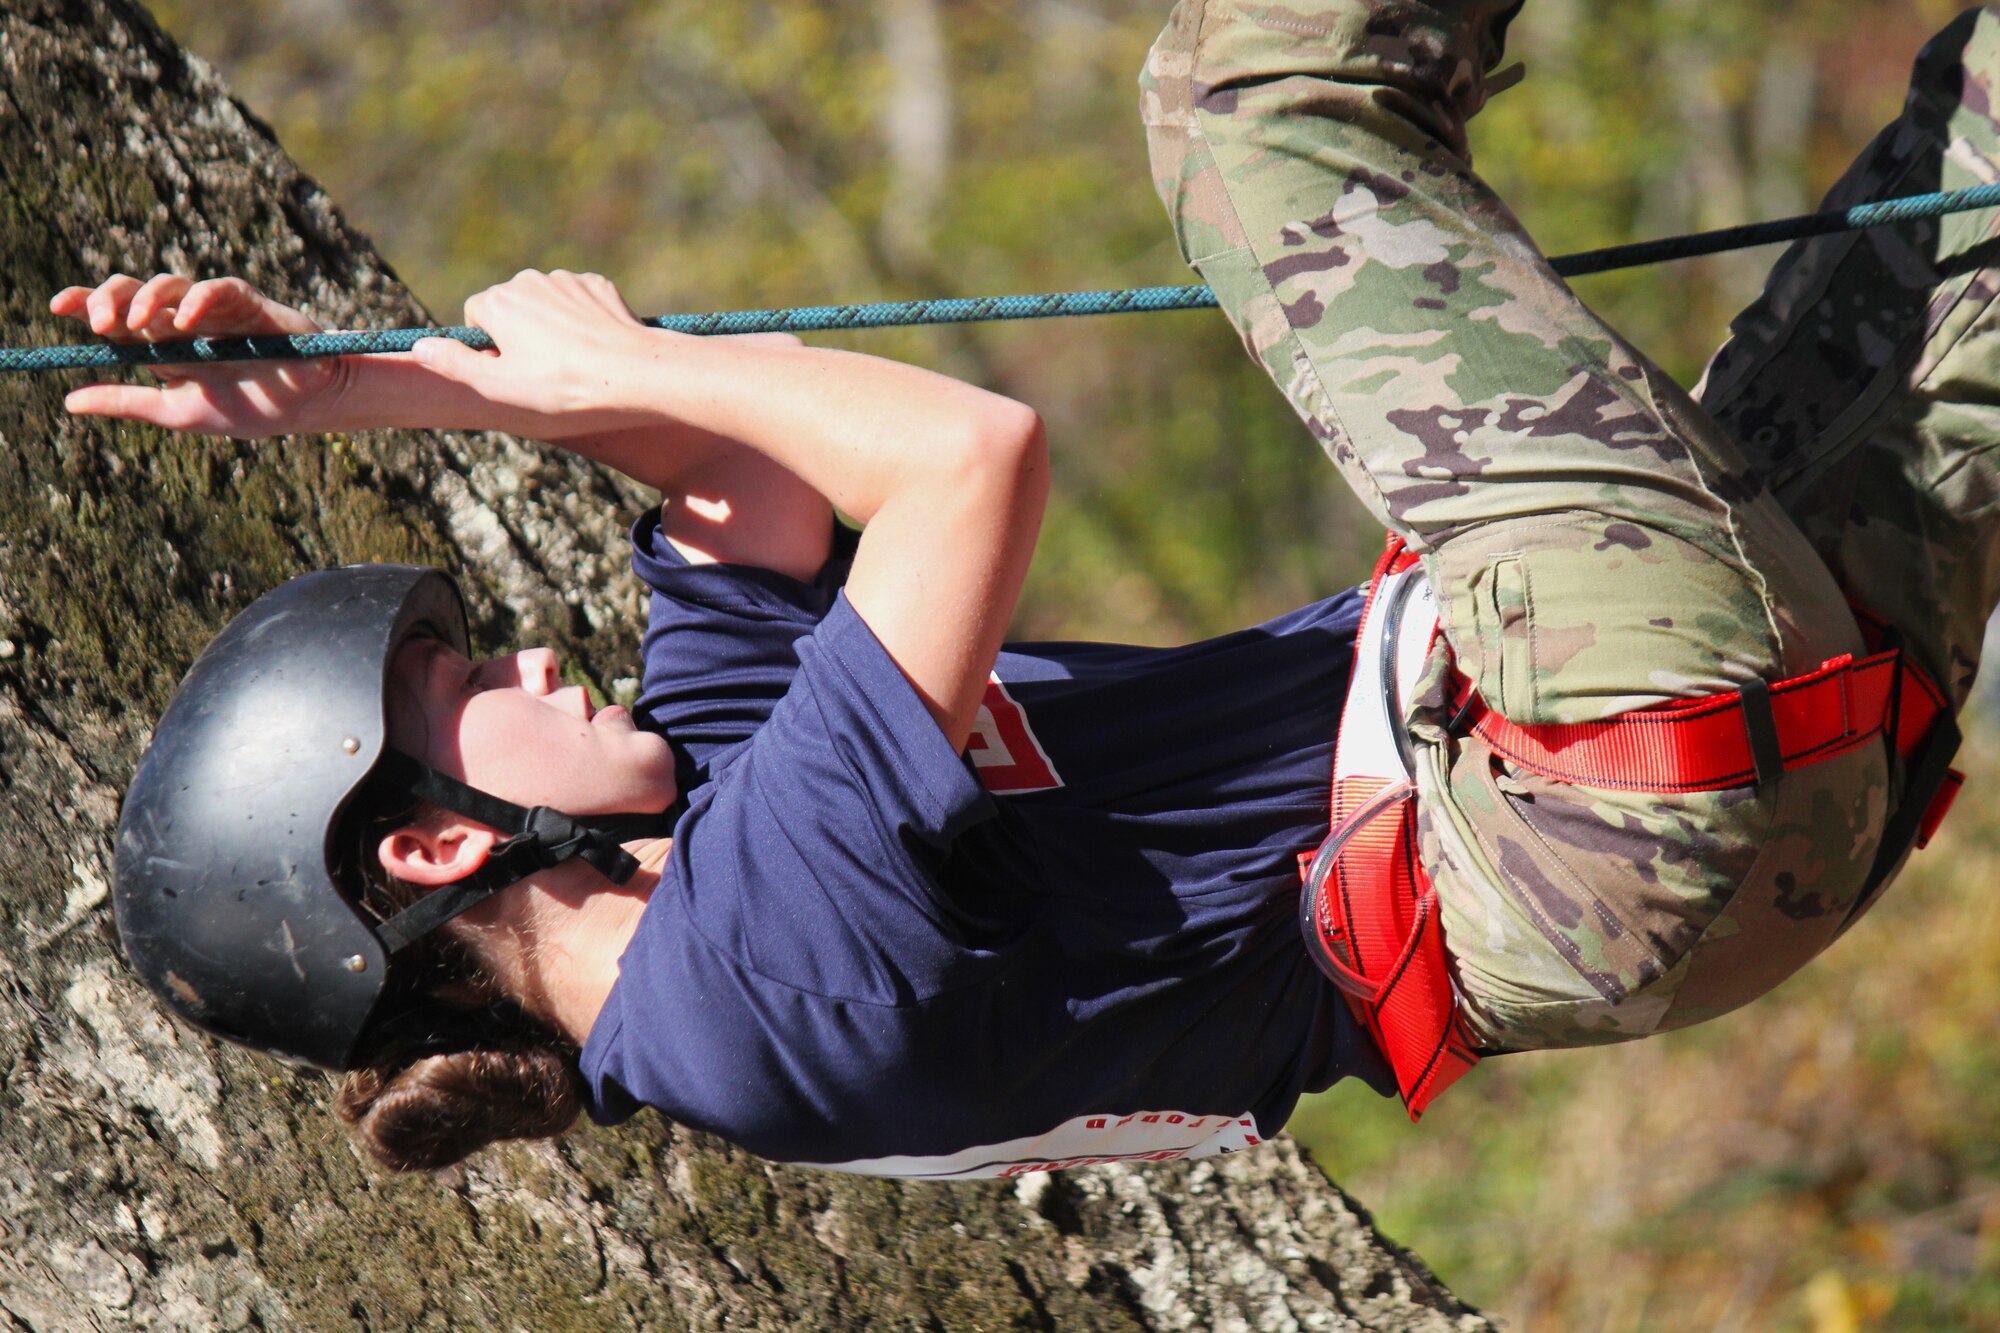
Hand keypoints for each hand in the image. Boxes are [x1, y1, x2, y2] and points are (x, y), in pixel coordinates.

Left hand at [52, 274, 341, 438]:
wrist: (307, 407)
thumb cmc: (249, 409)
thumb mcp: (178, 411)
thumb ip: (128, 402)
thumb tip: (68, 400)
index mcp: (162, 344)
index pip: (115, 316)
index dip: (84, 304)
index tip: (57, 307)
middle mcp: (183, 320)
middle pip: (134, 292)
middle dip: (110, 297)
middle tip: (101, 322)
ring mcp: (215, 308)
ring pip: (171, 284)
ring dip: (149, 299)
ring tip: (139, 324)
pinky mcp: (249, 303)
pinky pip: (221, 289)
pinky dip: (203, 299)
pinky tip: (189, 319)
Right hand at [409, 269, 667, 436]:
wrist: (633, 372)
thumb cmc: (562, 386)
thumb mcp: (499, 385)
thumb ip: (455, 363)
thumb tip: (419, 347)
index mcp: (498, 301)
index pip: (477, 314)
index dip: (490, 344)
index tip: (511, 369)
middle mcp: (528, 280)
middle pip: (511, 304)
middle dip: (519, 330)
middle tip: (543, 370)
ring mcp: (566, 279)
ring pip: (546, 301)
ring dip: (551, 323)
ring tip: (571, 360)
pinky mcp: (598, 284)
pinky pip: (579, 300)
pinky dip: (581, 318)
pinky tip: (595, 345)